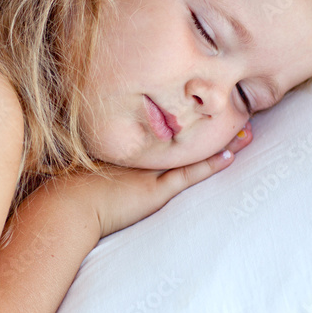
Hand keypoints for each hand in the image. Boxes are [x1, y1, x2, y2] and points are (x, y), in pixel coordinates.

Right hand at [51, 123, 253, 238]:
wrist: (64, 206)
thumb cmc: (64, 191)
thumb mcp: (79, 170)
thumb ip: (90, 164)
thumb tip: (88, 162)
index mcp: (124, 149)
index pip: (162, 129)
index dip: (184, 118)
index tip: (199, 106)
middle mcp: (139, 155)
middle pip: (182, 135)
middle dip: (209, 122)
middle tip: (236, 109)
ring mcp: (148, 172)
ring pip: (192, 152)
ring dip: (220, 142)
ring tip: (247, 131)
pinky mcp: (155, 192)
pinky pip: (189, 176)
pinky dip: (210, 166)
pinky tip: (231, 157)